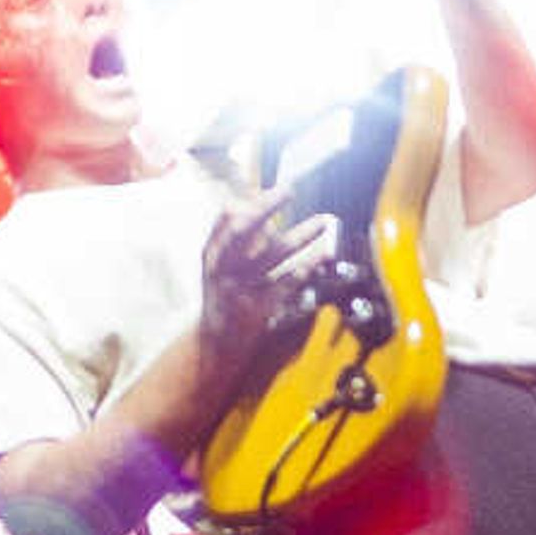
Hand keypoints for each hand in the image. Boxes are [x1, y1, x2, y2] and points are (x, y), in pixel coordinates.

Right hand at [199, 186, 331, 371]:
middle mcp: (223, 271)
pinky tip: (322, 258)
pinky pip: (287, 284)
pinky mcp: (260, 310)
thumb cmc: (221, 295)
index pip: (229, 221)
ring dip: (300, 235)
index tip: (277, 189)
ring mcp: (241, 291)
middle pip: (243, 232)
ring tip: (323, 221)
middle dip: (266, 207)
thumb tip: (245, 200)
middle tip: (288, 190)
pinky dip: (307, 269)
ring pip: (273, 255)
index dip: (253, 203)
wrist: (216, 345)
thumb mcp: (215, 265)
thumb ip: (226, 233)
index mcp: (213, 256)